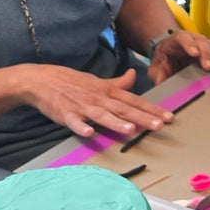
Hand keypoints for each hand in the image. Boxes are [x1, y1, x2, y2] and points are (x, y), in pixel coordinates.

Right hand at [20, 65, 173, 139]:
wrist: (40, 79)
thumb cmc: (71, 81)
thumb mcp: (97, 81)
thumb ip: (118, 83)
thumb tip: (134, 75)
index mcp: (107, 91)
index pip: (134, 100)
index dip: (152, 108)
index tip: (169, 117)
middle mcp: (98, 98)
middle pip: (123, 108)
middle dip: (142, 117)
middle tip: (159, 125)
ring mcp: (81, 106)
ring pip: (102, 115)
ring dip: (116, 122)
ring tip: (131, 129)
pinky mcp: (65, 113)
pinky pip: (74, 121)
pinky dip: (81, 126)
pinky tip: (90, 133)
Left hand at [147, 30, 209, 84]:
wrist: (168, 55)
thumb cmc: (164, 61)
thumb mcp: (156, 68)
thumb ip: (157, 74)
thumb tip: (161, 83)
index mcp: (175, 40)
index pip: (183, 38)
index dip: (189, 45)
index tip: (194, 54)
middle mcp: (191, 38)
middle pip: (201, 41)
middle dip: (206, 53)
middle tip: (209, 67)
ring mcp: (202, 42)